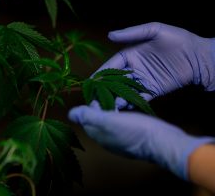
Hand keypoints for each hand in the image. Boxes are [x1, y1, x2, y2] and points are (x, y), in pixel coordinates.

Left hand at [68, 102, 214, 179]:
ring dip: (112, 109)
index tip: (98, 90)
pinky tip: (129, 108)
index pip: (86, 117)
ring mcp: (120, 141)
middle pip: (98, 119)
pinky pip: (123, 124)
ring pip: (111, 121)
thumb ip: (89, 117)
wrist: (163, 143)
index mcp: (98, 135)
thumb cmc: (135, 130)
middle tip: (110, 91)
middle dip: (101, 105)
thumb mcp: (108, 121)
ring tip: (120, 96)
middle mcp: (107, 140)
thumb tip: (70, 114)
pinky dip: (123, 115)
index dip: (91, 102)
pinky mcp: (133, 138)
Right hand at [97, 22, 214, 103]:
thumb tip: (109, 35)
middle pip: (114, 80)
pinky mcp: (152, 90)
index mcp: (130, 54)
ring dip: (114, 98)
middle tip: (93, 100)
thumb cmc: (179, 40)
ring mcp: (142, 80)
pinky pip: (137, 97)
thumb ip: (132, 33)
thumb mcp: (155, 30)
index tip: (90, 82)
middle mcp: (134, 68)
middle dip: (103, 90)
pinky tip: (120, 108)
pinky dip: (128, 103)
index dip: (101, 73)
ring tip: (105, 107)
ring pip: (123, 91)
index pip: (111, 65)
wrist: (200, 57)